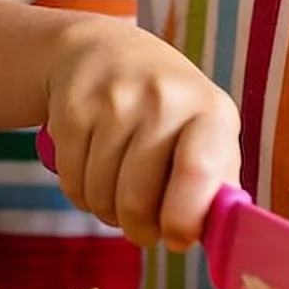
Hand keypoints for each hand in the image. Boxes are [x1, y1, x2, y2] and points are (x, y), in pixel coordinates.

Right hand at [43, 20, 238, 251]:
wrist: (104, 51)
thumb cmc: (169, 108)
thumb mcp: (206, 130)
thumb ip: (216, 182)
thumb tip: (205, 236)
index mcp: (210, 111)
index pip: (198, 171)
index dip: (184, 218)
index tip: (176, 237)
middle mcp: (163, 100)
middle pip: (137, 200)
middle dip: (138, 228)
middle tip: (142, 224)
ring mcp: (113, 102)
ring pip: (100, 196)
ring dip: (107, 211)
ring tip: (118, 189)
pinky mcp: (73, 109)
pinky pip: (72, 183)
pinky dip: (82, 193)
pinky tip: (94, 171)